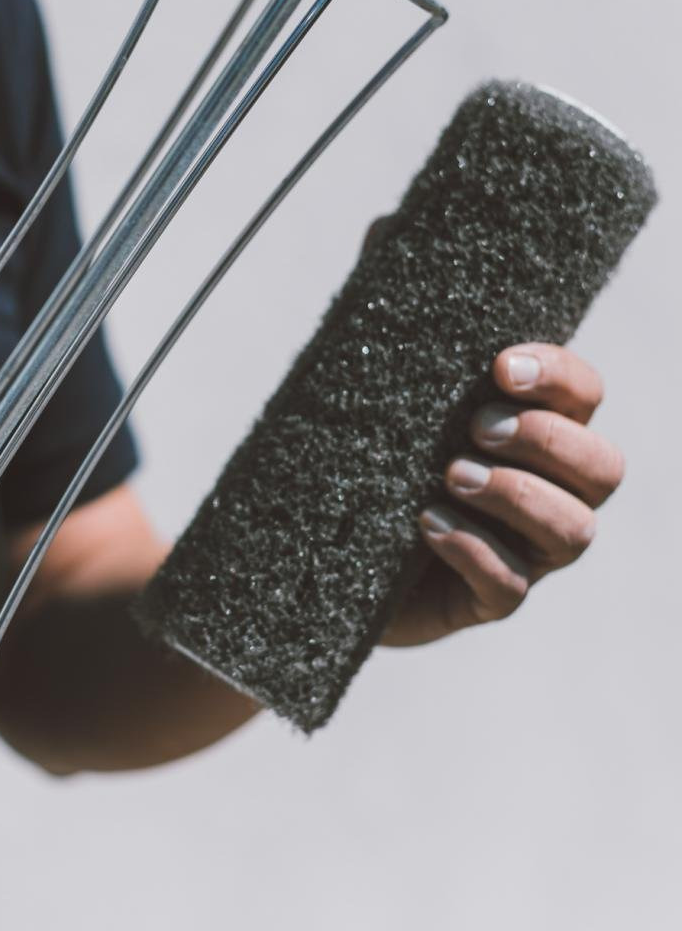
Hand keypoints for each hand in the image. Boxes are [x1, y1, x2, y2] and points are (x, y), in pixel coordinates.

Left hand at [381, 342, 624, 646]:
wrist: (328, 544)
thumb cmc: (366, 461)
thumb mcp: (393, 413)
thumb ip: (421, 379)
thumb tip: (409, 331)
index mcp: (535, 435)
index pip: (583, 395)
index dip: (558, 377)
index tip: (501, 366)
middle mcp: (547, 493)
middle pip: (602, 467)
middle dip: (545, 439)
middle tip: (478, 427)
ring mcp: (524, 551)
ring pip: (572, 530)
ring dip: (516, 494)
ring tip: (453, 476)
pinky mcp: (485, 598)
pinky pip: (509, 585)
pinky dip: (473, 548)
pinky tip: (428, 523)